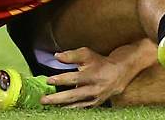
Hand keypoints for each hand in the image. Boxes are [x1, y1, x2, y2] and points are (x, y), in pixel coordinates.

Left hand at [41, 39, 156, 107]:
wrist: (121, 72)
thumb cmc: (101, 61)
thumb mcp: (87, 54)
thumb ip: (72, 55)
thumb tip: (56, 56)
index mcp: (94, 75)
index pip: (74, 78)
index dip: (61, 79)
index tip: (48, 80)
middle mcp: (96, 88)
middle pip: (74, 96)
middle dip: (57, 98)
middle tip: (43, 99)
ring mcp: (96, 98)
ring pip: (77, 105)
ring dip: (61, 106)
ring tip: (48, 105)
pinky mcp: (96, 104)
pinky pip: (82, 109)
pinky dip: (71, 109)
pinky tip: (60, 109)